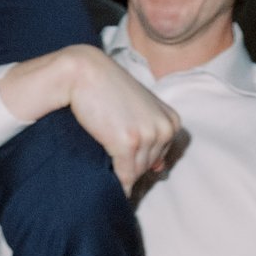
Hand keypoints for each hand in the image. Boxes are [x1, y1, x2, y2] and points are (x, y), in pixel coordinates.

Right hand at [61, 47, 181, 193]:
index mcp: (171, 121)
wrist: (84, 72)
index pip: (160, 156)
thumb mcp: (139, 108)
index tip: (121, 145)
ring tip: (103, 154)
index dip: (138, 156)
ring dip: (120, 171)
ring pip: (136, 173)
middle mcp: (164, 128)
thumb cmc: (108, 89)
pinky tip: (106, 180)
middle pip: (148, 166)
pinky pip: (125, 176)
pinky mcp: (128, 143)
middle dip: (129, 164)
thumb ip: (152, 134)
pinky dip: (116, 183)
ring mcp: (148, 136)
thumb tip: (160, 169)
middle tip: (108, 148)